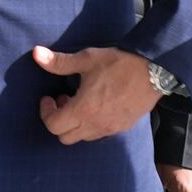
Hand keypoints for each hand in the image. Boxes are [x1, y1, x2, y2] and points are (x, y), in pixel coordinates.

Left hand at [36, 45, 160, 144]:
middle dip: (58, 121)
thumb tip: (36, 54)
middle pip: (65, 137)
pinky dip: (90, 125)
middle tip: (63, 100)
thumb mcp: (86, 59)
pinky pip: (99, 134)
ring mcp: (110, 128)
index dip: (45, 112)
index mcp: (84, 109)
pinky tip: (96, 105)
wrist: (155, 70)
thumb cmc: (119, 63)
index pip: (53, 125)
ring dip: (74, 124)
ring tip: (79, 102)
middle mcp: (96, 124)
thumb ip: (59, 62)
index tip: (49, 97)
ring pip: (82, 138)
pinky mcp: (123, 127)